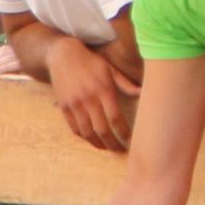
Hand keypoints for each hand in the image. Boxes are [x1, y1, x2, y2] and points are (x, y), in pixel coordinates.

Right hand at [40, 36, 129, 152]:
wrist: (63, 55)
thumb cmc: (91, 62)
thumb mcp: (110, 69)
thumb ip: (125, 83)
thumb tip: (142, 93)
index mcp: (103, 89)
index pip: (116, 118)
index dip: (123, 132)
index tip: (130, 139)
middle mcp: (89, 98)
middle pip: (102, 129)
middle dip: (112, 143)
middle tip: (120, 150)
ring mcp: (75, 104)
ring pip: (87, 132)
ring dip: (97, 144)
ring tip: (106, 148)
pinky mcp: (64, 107)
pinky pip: (74, 128)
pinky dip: (84, 137)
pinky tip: (91, 139)